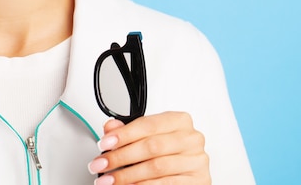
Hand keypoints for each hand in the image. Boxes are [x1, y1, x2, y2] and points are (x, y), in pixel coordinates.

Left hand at [88, 112, 210, 184]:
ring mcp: (197, 161)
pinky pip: (166, 184)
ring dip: (127, 176)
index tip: (105, 143)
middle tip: (102, 164)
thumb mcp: (147, 136)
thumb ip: (128, 131)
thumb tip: (110, 128)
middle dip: (121, 157)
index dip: (124, 134)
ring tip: (109, 180)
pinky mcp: (199, 181)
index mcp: (179, 121)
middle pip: (151, 147)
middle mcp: (191, 139)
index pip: (148, 124)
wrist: (185, 174)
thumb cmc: (166, 151)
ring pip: (156, 168)